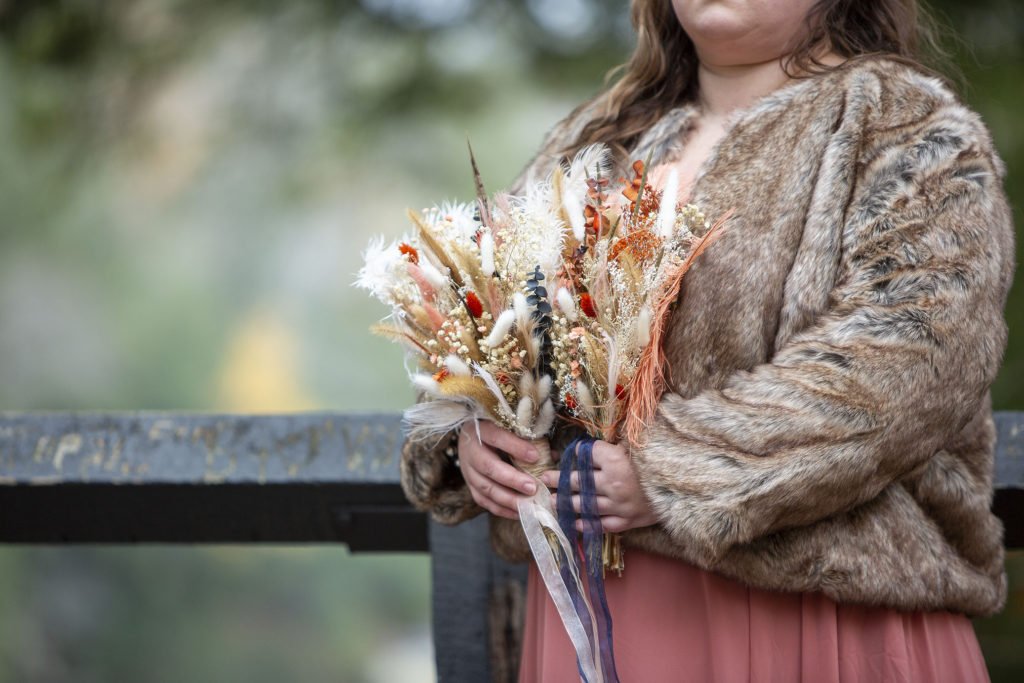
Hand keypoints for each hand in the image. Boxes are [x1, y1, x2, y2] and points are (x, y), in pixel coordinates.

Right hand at [458, 421, 541, 519]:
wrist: (471, 439)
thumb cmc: (497, 432)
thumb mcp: (509, 428)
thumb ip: (529, 440)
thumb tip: (552, 456)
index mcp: (482, 430)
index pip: (496, 437)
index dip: (515, 447)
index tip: (535, 456)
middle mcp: (471, 451)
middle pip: (489, 467)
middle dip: (512, 480)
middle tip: (533, 488)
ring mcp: (468, 470)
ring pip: (486, 488)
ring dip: (509, 499)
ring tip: (528, 505)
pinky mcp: (470, 486)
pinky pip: (484, 500)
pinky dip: (502, 509)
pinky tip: (519, 512)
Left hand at [539, 440, 657, 532]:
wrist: (686, 487)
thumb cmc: (661, 463)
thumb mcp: (640, 446)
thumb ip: (617, 444)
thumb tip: (597, 439)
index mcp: (615, 460)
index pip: (586, 454)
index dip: (577, 452)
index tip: (568, 453)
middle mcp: (613, 483)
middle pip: (577, 481)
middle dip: (558, 480)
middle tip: (544, 479)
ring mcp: (618, 504)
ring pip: (584, 504)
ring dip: (565, 503)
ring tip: (552, 501)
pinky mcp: (626, 521)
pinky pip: (600, 524)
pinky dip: (585, 524)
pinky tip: (573, 522)